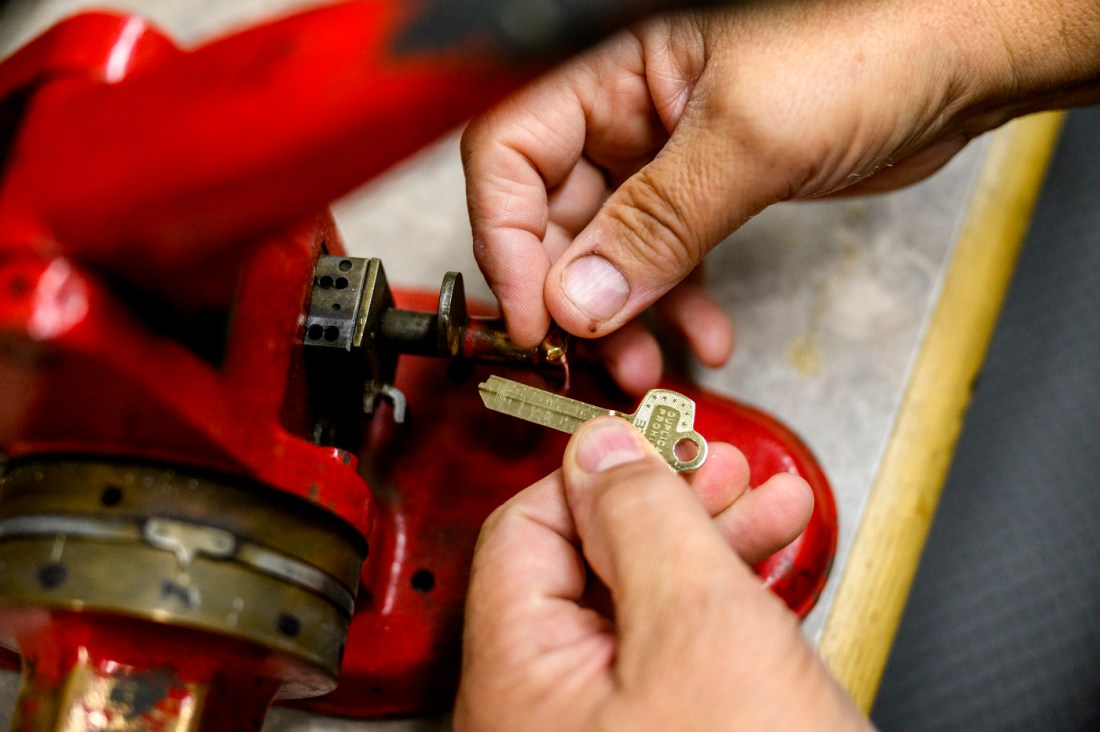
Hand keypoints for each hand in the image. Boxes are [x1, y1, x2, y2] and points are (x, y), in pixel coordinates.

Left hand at [454, 417, 869, 730]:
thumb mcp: (701, 627)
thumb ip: (644, 521)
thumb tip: (599, 446)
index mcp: (520, 677)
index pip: (527, 529)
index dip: (596, 473)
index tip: (657, 440)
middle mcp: (544, 714)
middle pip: (591, 567)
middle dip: (670, 507)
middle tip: (726, 471)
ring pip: (645, 610)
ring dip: (711, 549)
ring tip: (774, 511)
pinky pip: (676, 661)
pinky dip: (724, 610)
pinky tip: (767, 577)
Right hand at [463, 0, 1099, 391]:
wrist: (958, 61)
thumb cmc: (870, 46)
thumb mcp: (747, 140)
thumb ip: (656, 223)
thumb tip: (577, 298)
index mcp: (609, 70)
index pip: (510, 157)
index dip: (507, 241)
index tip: (532, 318)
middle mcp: (624, 113)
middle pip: (551, 215)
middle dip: (573, 297)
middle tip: (593, 359)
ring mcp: (662, 157)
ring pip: (608, 253)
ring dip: (626, 319)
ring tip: (648, 369)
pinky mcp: (703, 193)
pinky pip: (665, 262)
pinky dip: (678, 307)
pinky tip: (704, 339)